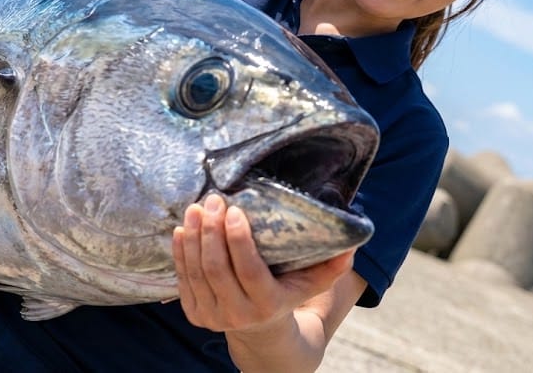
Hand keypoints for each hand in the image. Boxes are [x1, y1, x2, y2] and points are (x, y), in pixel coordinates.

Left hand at [172, 193, 355, 333]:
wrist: (261, 331)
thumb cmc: (288, 294)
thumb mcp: (313, 283)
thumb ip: (332, 265)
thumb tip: (352, 243)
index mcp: (268, 304)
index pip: (249, 270)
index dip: (238, 240)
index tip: (234, 209)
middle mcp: (238, 314)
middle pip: (217, 268)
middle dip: (212, 231)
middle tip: (212, 200)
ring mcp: (213, 316)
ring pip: (196, 272)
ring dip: (193, 236)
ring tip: (196, 208)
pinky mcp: (195, 314)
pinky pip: (183, 279)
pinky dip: (180, 252)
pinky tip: (182, 229)